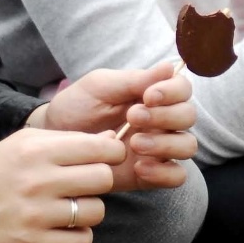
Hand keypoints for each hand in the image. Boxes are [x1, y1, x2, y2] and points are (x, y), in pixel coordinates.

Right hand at [0, 127, 123, 242]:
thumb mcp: (22, 144)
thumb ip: (66, 141)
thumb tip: (111, 143)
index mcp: (37, 150)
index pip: (101, 150)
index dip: (111, 155)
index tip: (103, 161)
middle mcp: (39, 180)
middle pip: (104, 179)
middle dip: (99, 183)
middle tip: (83, 187)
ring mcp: (36, 215)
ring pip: (97, 212)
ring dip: (88, 212)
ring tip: (67, 209)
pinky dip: (78, 238)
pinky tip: (62, 230)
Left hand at [43, 62, 197, 191]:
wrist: (55, 140)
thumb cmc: (77, 107)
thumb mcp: (100, 87)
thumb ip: (134, 80)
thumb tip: (170, 66)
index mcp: (153, 95)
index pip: (182, 88)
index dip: (173, 91)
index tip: (148, 96)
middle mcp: (161, 120)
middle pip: (188, 116)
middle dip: (165, 116)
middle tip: (133, 117)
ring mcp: (158, 148)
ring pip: (187, 146)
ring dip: (166, 143)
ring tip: (135, 144)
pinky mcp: (151, 174)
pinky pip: (176, 176)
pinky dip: (164, 172)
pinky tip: (139, 167)